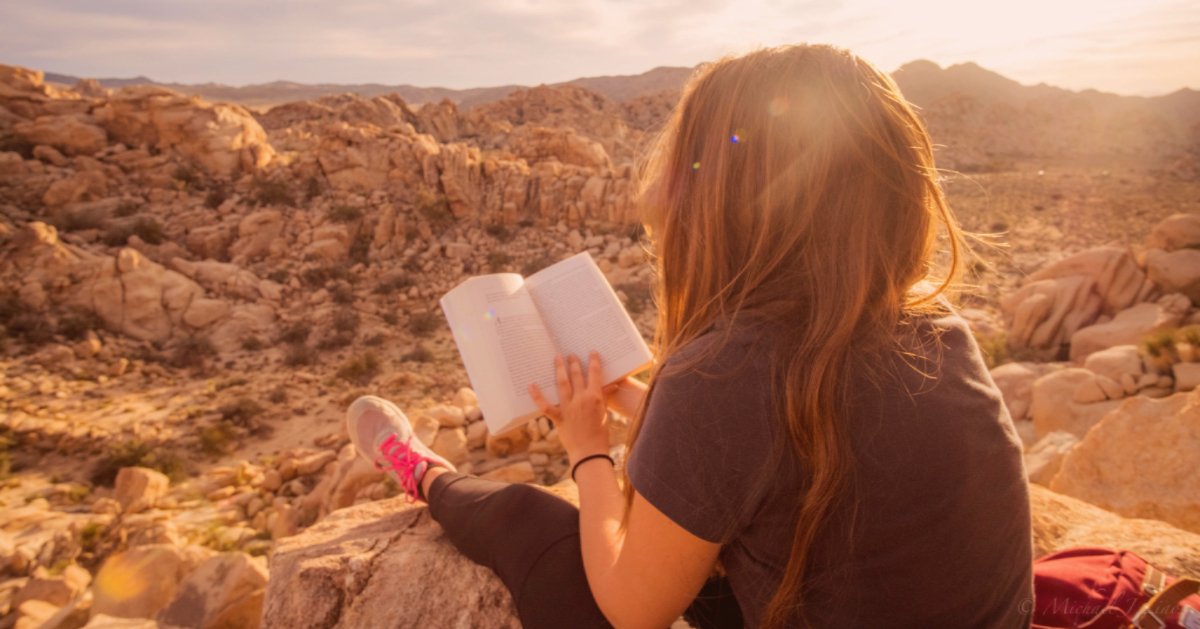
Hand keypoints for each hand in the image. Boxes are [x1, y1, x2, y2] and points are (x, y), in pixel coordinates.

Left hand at [529, 352, 609, 466]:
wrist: (589, 453)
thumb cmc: (601, 434)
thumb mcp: (605, 413)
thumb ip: (604, 398)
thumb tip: (610, 386)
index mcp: (595, 398)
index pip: (595, 375)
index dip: (593, 362)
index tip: (592, 352)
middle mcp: (581, 399)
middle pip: (577, 376)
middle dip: (574, 363)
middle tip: (571, 354)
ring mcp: (568, 408)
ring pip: (562, 384)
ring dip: (559, 369)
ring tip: (557, 358)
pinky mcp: (559, 418)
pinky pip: (545, 406)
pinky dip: (537, 396)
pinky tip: (531, 385)